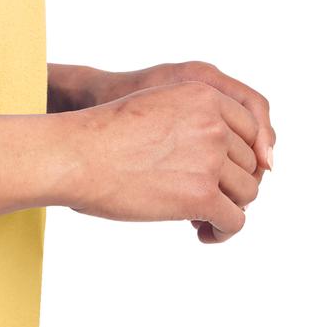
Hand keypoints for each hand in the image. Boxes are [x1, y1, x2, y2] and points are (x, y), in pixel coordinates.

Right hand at [58, 62, 273, 243]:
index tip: (223, 173)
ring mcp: (209, 159)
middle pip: (249, 163)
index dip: (240, 156)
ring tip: (202, 219)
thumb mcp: (157, 106)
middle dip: (231, 184)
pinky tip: (203, 233)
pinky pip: (235, 221)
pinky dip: (223, 232)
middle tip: (204, 198)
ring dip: (229, 208)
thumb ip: (193, 121)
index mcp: (204, 93)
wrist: (75, 155)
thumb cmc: (103, 135)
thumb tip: (221, 164)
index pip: (251, 129)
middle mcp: (213, 123)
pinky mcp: (201, 195)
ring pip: (247, 193)